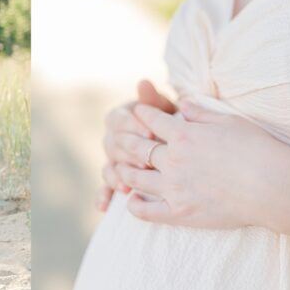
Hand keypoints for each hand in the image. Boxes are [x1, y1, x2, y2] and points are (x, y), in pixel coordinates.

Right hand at [98, 80, 177, 211]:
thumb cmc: (177, 123)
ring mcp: (114, 159)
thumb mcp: (169, 110)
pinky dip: (103, 196)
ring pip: (108, 166)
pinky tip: (103, 206)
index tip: (149, 132)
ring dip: (115, 176)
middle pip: (112, 144)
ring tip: (126, 186)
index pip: (118, 119)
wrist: (186, 144)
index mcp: (124, 116)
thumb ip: (154, 100)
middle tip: (144, 162)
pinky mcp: (116, 177)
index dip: (131, 126)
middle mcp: (115, 136)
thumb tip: (143, 82)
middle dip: (127, 154)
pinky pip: (106, 187)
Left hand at [115, 100, 284, 229]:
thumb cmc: (256, 149)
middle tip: (116, 138)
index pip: (151, 119)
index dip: (142, 113)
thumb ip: (200, 112)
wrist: (270, 185)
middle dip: (124, 140)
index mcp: (183, 134)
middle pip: (136, 147)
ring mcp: (173, 187)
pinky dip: (133, 205)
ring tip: (118, 169)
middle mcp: (172, 159)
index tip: (136, 111)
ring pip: (134, 178)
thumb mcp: (228, 121)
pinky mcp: (178, 213)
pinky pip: (145, 211)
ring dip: (122, 171)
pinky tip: (131, 200)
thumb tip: (182, 102)